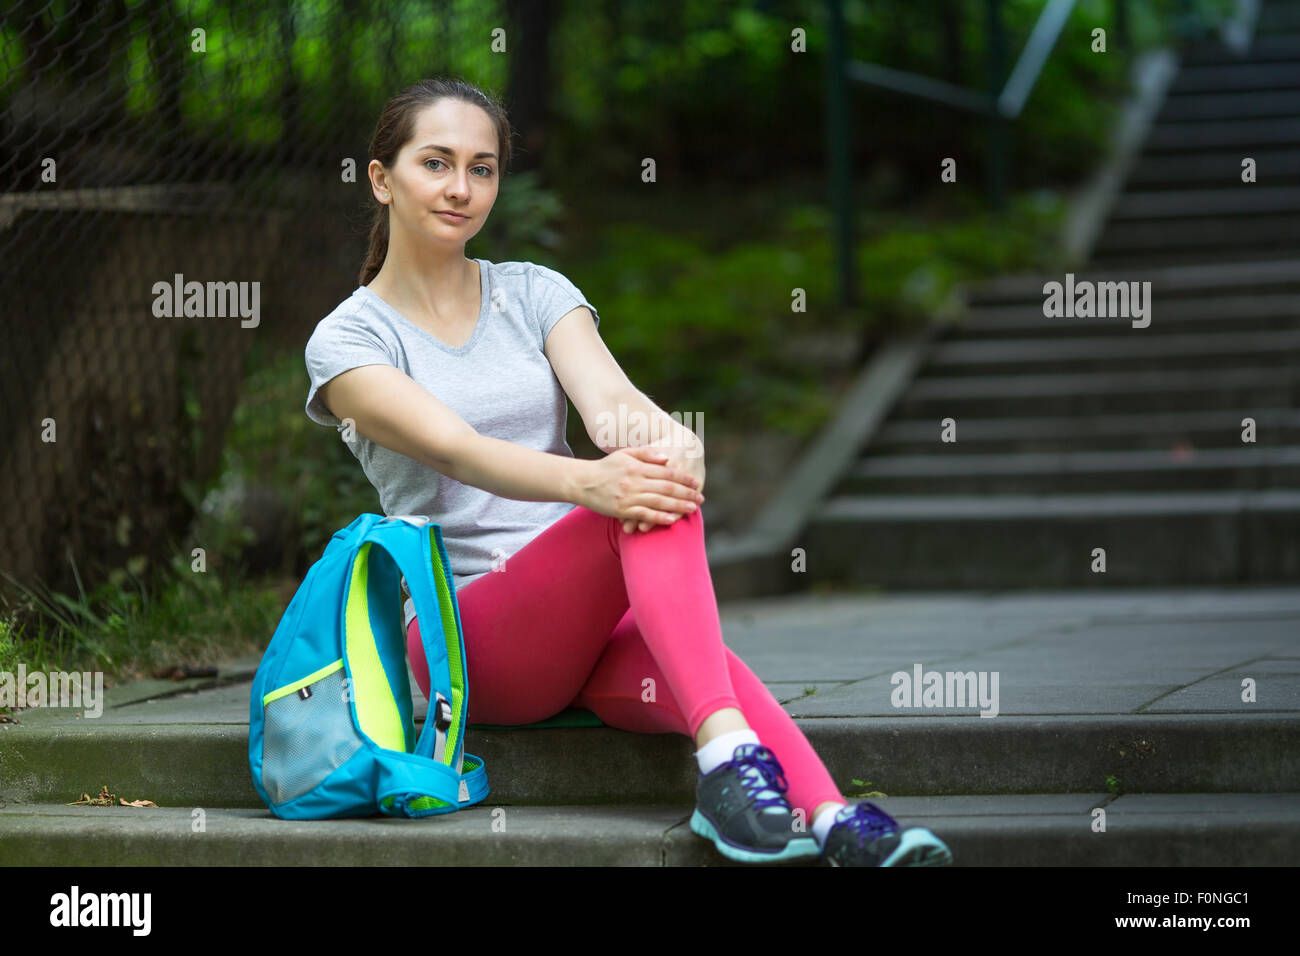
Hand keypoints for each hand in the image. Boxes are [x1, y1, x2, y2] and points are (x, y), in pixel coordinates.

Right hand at [575, 444, 703, 531]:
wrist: (582, 482)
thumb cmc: (606, 467)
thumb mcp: (625, 454)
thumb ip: (647, 454)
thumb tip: (667, 458)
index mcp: (638, 466)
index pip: (666, 472)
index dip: (683, 478)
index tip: (696, 483)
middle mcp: (635, 481)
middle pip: (666, 488)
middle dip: (686, 494)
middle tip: (700, 499)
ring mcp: (629, 496)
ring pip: (659, 502)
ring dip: (678, 506)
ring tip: (692, 509)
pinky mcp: (622, 510)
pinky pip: (645, 515)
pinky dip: (659, 518)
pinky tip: (672, 520)